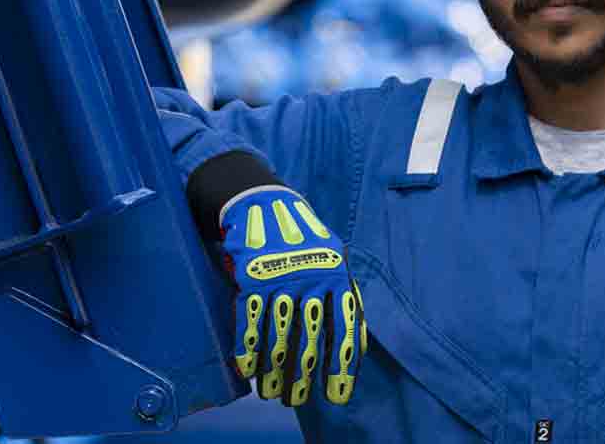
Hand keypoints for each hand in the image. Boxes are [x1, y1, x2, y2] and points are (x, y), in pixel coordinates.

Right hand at [219, 185, 366, 406]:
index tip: (338, 395)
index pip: (344, 328)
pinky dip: (248, 347)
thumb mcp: (334, 261)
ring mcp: (280, 277)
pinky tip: (249, 370)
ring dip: (274, 369)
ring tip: (272, 394)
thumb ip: (344, 299)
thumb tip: (355, 349)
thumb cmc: (306, 242)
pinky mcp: (251, 276)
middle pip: (309, 338)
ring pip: (278, 334)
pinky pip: (250, 319)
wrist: (266, 205)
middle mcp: (311, 278)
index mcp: (337, 277)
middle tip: (299, 400)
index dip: (341, 365)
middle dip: (304, 375)